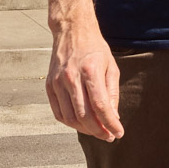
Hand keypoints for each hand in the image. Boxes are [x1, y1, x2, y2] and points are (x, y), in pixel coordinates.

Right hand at [46, 20, 123, 140]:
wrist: (72, 31)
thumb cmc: (95, 49)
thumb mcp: (111, 67)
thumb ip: (112, 94)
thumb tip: (113, 118)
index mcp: (90, 71)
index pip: (100, 106)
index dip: (110, 124)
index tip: (118, 133)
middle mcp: (71, 77)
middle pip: (84, 116)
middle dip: (98, 131)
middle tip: (108, 136)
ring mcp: (57, 82)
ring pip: (70, 118)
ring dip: (85, 130)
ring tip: (97, 131)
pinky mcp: (49, 85)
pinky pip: (59, 113)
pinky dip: (71, 123)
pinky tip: (81, 123)